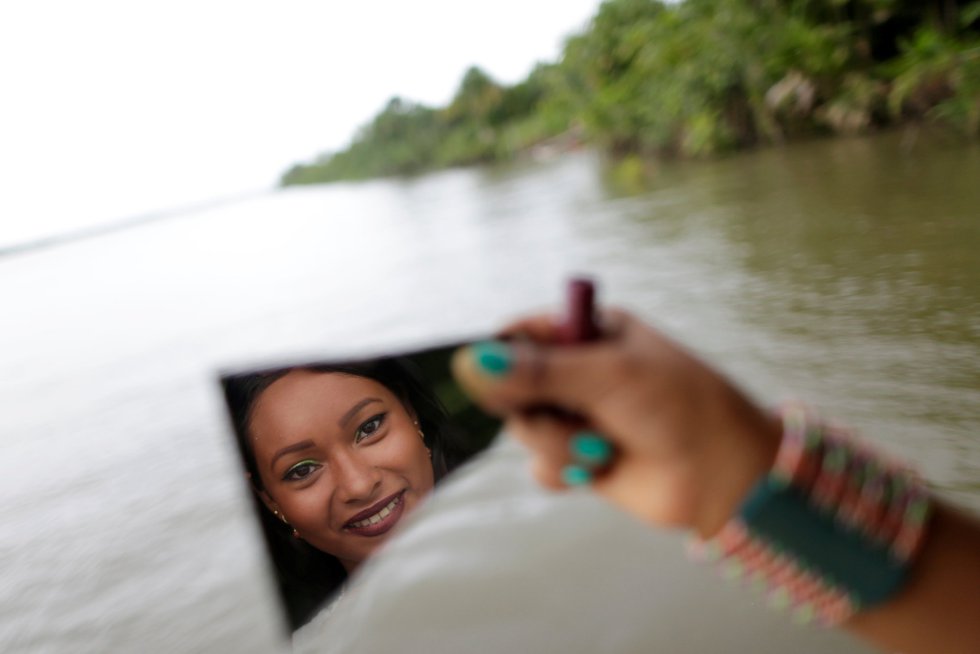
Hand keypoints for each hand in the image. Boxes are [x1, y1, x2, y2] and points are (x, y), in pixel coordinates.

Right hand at [452, 309, 781, 536]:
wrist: (724, 475)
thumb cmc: (678, 407)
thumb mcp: (607, 376)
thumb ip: (536, 371)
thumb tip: (468, 363)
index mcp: (589, 333)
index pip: (520, 334)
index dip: (500, 357)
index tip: (497, 378)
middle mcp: (579, 372)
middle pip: (512, 387)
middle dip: (537, 411)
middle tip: (570, 418)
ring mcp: (580, 416)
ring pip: (525, 430)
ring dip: (557, 444)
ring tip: (600, 449)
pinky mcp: (582, 459)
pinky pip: (541, 465)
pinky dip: (563, 470)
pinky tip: (597, 469)